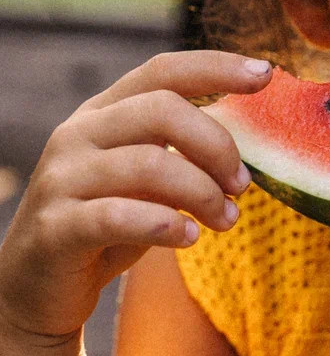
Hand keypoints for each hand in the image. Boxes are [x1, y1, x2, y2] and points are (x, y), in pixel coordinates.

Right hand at [0, 51, 271, 350]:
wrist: (37, 289)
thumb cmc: (109, 226)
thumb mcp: (150, 182)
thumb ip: (184, 156)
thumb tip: (250, 150)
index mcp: (104, 112)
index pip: (163, 71)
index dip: (216, 67)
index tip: (266, 74)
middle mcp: (78, 134)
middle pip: (161, 110)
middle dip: (217, 145)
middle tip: (242, 185)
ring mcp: (63, 178)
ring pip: (148, 163)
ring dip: (202, 192)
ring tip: (226, 220)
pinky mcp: (55, 227)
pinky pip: (118, 216)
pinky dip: (164, 224)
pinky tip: (189, 236)